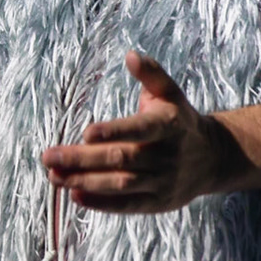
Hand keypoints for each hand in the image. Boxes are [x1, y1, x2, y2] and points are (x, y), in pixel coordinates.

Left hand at [40, 52, 238, 213]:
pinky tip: (74, 195)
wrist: (212, 158)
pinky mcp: (157, 203)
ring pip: (120, 184)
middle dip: (82, 159)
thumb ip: (151, 74)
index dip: (114, 132)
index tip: (86, 133)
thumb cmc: (179, 120)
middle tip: (48, 157)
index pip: (140, 130)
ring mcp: (163, 182)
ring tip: (54, 176)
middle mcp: (167, 156)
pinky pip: (127, 205)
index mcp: (169, 126)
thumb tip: (130, 55)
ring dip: (85, 181)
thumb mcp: (171, 93)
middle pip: (121, 159)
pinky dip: (101, 202)